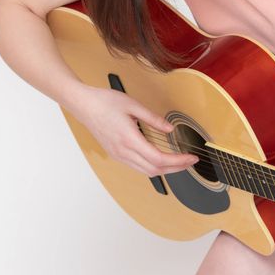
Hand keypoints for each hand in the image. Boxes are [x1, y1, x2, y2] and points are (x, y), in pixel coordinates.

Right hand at [70, 86, 197, 175]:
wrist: (83, 105)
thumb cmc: (104, 102)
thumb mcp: (133, 105)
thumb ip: (154, 119)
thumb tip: (170, 129)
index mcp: (129, 139)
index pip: (159, 159)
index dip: (178, 161)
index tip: (191, 158)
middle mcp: (123, 151)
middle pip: (155, 170)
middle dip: (176, 168)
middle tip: (190, 162)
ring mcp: (118, 155)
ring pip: (146, 172)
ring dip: (165, 170)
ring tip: (179, 162)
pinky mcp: (116, 154)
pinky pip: (138, 167)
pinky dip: (153, 167)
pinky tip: (161, 160)